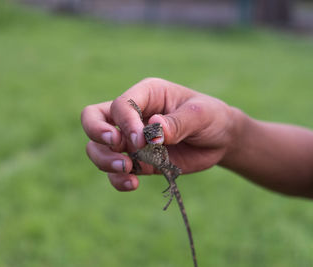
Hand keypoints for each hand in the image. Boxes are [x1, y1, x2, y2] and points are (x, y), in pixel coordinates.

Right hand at [81, 78, 237, 190]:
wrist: (220, 140)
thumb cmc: (211, 117)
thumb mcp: (200, 115)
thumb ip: (177, 122)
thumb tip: (153, 130)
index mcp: (146, 94)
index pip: (120, 105)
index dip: (125, 123)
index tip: (141, 140)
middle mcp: (133, 115)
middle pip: (93, 119)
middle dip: (97, 134)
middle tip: (118, 146)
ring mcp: (131, 139)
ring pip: (97, 147)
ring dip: (104, 160)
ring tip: (127, 169)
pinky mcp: (137, 161)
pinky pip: (115, 172)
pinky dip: (117, 179)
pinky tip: (132, 184)